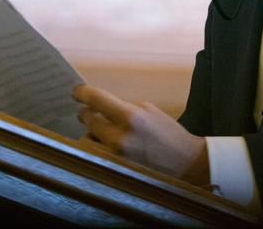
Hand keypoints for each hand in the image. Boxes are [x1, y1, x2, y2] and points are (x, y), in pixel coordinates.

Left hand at [72, 84, 208, 184]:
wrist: (185, 162)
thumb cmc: (168, 133)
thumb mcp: (149, 111)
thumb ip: (123, 108)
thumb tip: (101, 108)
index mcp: (131, 117)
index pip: (96, 100)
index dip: (82, 93)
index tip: (77, 92)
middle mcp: (120, 137)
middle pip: (88, 120)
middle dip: (86, 114)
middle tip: (88, 111)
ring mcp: (116, 157)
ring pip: (87, 141)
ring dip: (90, 133)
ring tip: (99, 130)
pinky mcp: (116, 170)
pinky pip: (96, 155)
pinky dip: (97, 148)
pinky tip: (103, 144)